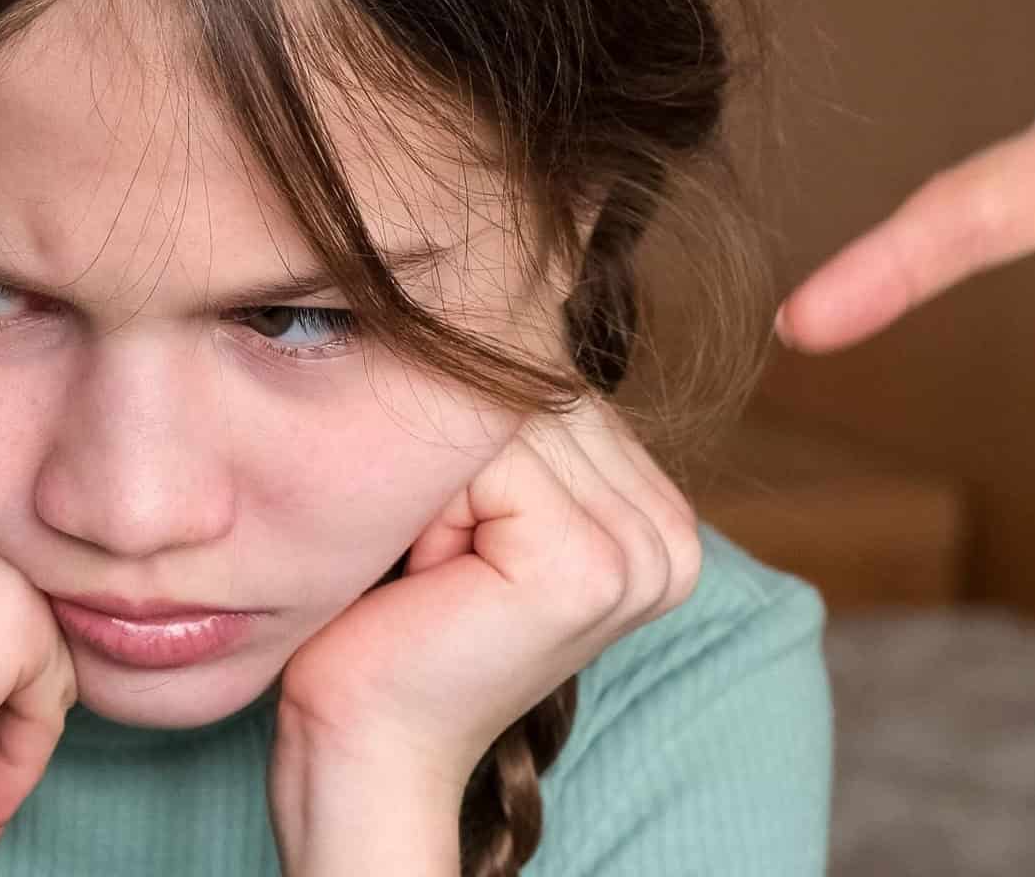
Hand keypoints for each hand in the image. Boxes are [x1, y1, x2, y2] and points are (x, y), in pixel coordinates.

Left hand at [273, 399, 700, 798]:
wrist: (362, 739)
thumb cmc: (389, 614)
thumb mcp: (469, 496)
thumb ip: (510, 421)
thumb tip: (500, 296)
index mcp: (659, 515)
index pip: (554, 386)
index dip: (470, 435)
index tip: (447, 526)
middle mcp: (671, 534)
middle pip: (536, 396)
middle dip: (456, 457)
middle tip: (430, 556)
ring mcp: (644, 553)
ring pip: (508, 420)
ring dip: (439, 482)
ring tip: (431, 565)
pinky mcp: (591, 568)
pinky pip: (489, 457)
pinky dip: (430, 506)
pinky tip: (430, 577)